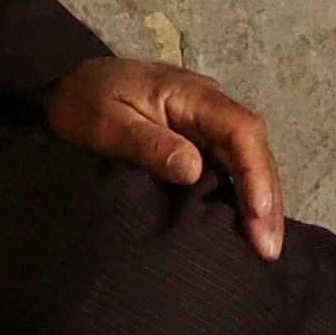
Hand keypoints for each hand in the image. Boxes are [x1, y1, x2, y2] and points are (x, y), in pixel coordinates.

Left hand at [49, 55, 287, 257]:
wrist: (66, 86)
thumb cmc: (84, 103)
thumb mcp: (107, 124)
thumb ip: (149, 144)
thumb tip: (194, 170)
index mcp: (190, 94)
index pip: (241, 130)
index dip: (255, 173)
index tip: (258, 215)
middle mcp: (208, 105)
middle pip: (253, 148)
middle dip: (266, 198)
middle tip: (269, 249)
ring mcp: (205, 121)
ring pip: (247, 159)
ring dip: (260, 200)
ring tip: (264, 247)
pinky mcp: (197, 136)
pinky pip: (230, 164)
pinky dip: (242, 194)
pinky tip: (245, 225)